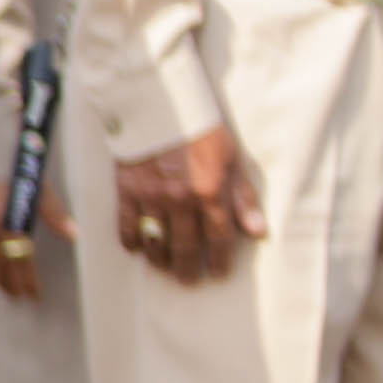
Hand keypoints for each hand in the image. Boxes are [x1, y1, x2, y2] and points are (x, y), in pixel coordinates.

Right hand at [110, 126, 259, 285]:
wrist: (158, 101)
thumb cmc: (198, 127)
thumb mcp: (231, 158)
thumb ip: (242, 197)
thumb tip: (256, 231)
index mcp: (210, 192)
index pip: (219, 238)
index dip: (219, 260)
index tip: (218, 273)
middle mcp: (181, 200)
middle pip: (185, 246)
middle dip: (188, 268)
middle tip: (188, 281)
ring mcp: (151, 197)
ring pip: (156, 242)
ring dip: (160, 260)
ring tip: (163, 268)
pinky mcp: (126, 190)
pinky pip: (126, 226)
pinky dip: (130, 241)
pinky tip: (135, 248)